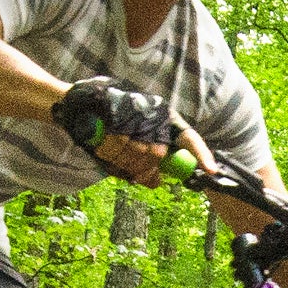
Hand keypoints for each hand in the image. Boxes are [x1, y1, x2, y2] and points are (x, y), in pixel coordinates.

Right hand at [56, 81, 205, 184]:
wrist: (75, 105)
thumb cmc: (104, 128)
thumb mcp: (126, 149)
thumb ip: (142, 166)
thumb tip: (156, 182)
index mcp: (163, 118)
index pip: (189, 138)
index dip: (201, 155)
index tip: (212, 172)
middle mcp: (154, 113)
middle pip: (158, 155)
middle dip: (140, 168)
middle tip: (128, 170)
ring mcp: (137, 111)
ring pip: (138, 153)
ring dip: (121, 160)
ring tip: (108, 149)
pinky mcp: (118, 112)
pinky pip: (120, 146)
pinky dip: (109, 153)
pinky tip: (101, 143)